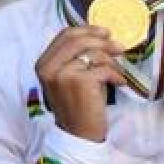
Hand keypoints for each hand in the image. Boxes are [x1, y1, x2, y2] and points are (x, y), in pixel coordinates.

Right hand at [36, 25, 125, 141]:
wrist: (78, 134)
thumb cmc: (77, 104)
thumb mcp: (69, 77)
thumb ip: (75, 57)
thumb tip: (99, 34)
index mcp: (44, 64)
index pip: (65, 35)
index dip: (88, 30)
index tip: (105, 33)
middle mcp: (49, 67)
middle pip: (79, 39)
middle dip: (103, 41)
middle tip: (119, 47)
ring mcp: (63, 74)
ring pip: (94, 53)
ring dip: (111, 62)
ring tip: (116, 73)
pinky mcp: (80, 82)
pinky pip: (104, 68)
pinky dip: (116, 75)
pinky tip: (119, 83)